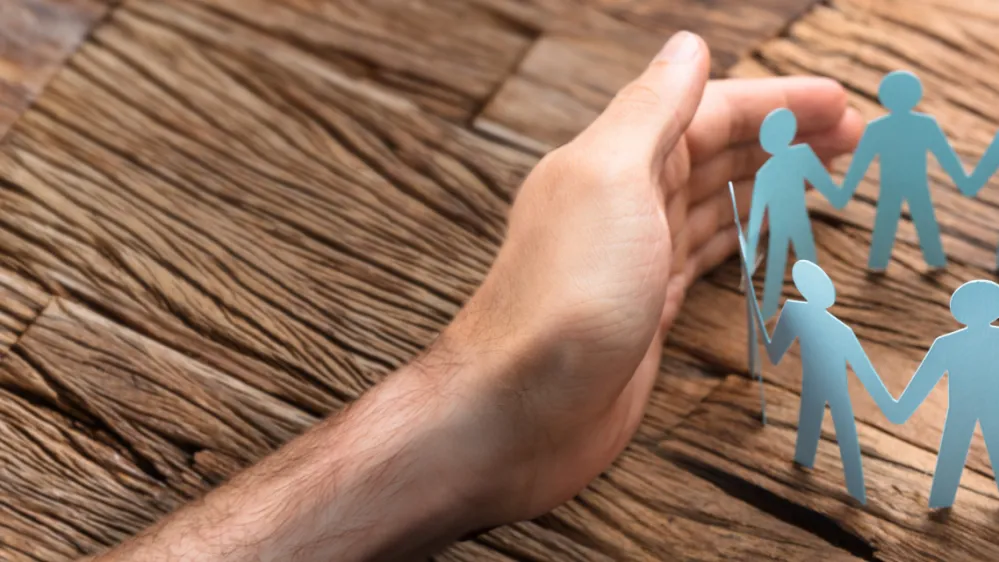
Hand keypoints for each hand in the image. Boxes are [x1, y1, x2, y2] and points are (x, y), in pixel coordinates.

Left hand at [435, 32, 863, 528]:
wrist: (521, 410)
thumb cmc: (564, 297)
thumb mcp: (609, 180)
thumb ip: (649, 110)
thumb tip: (687, 45)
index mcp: (615, 160)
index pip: (707, 110)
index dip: (776, 103)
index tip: (841, 105)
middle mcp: (624, 202)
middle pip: (716, 153)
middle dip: (782, 138)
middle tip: (852, 139)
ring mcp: (636, 256)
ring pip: (714, 203)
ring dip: (768, 183)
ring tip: (824, 177)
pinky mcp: (647, 307)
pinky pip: (705, 256)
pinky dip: (741, 238)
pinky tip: (765, 232)